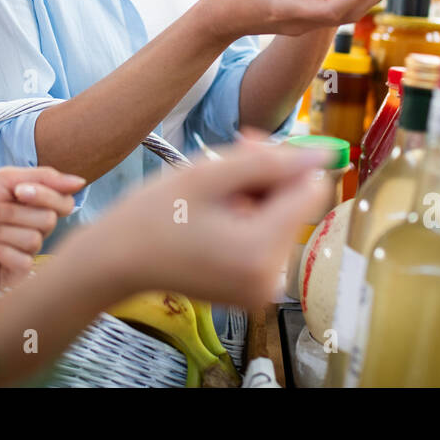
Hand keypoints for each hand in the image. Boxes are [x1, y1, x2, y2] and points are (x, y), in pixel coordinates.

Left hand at [0, 166, 84, 286]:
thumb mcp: (5, 179)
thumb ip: (44, 177)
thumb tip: (80, 182)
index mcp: (37, 206)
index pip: (64, 202)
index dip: (45, 196)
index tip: (18, 191)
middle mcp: (36, 229)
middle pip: (47, 221)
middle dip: (10, 213)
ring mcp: (25, 252)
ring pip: (33, 240)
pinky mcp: (13, 274)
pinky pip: (22, 262)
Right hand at [63, 135, 332, 311]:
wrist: (118, 260)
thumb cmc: (152, 213)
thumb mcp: (208, 175)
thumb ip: (269, 161)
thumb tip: (322, 155)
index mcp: (261, 250)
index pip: (310, 189)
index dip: (285, 161)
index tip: (248, 148)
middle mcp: (270, 278)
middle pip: (296, 206)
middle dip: (269, 178)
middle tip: (227, 159)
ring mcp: (263, 289)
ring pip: (283, 220)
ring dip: (258, 196)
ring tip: (215, 188)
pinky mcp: (254, 291)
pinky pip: (269, 241)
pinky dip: (251, 220)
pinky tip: (219, 211)